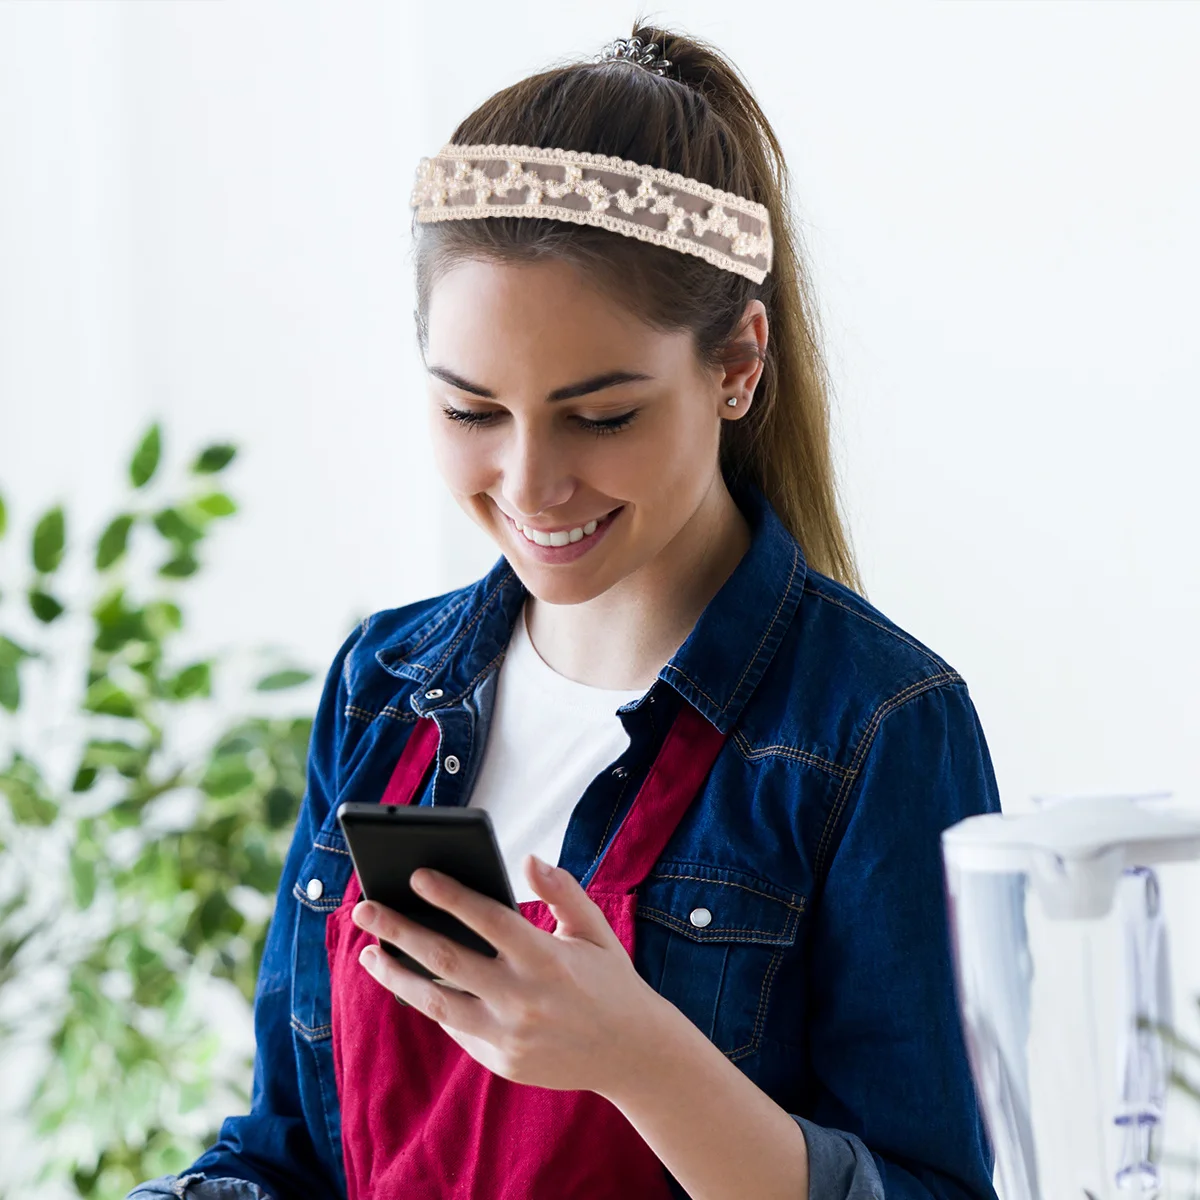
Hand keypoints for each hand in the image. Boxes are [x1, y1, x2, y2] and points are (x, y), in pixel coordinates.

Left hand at [351, 854, 667, 1093]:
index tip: (416, 874)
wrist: (634, 1055)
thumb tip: (528, 860)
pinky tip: (409, 980)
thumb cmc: (610, 980)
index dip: (450, 895)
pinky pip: (455, 1027)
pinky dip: (429, 1001)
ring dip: (397, 975)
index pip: (488, 919)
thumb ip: (562, 891)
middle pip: (447, 959)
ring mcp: (510, 1036)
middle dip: (400, 930)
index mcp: (547, 958)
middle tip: (364, 908)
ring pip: (436, 1001)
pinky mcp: (501, 1061)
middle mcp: (524, 999)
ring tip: (369, 954)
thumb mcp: (594, 929)